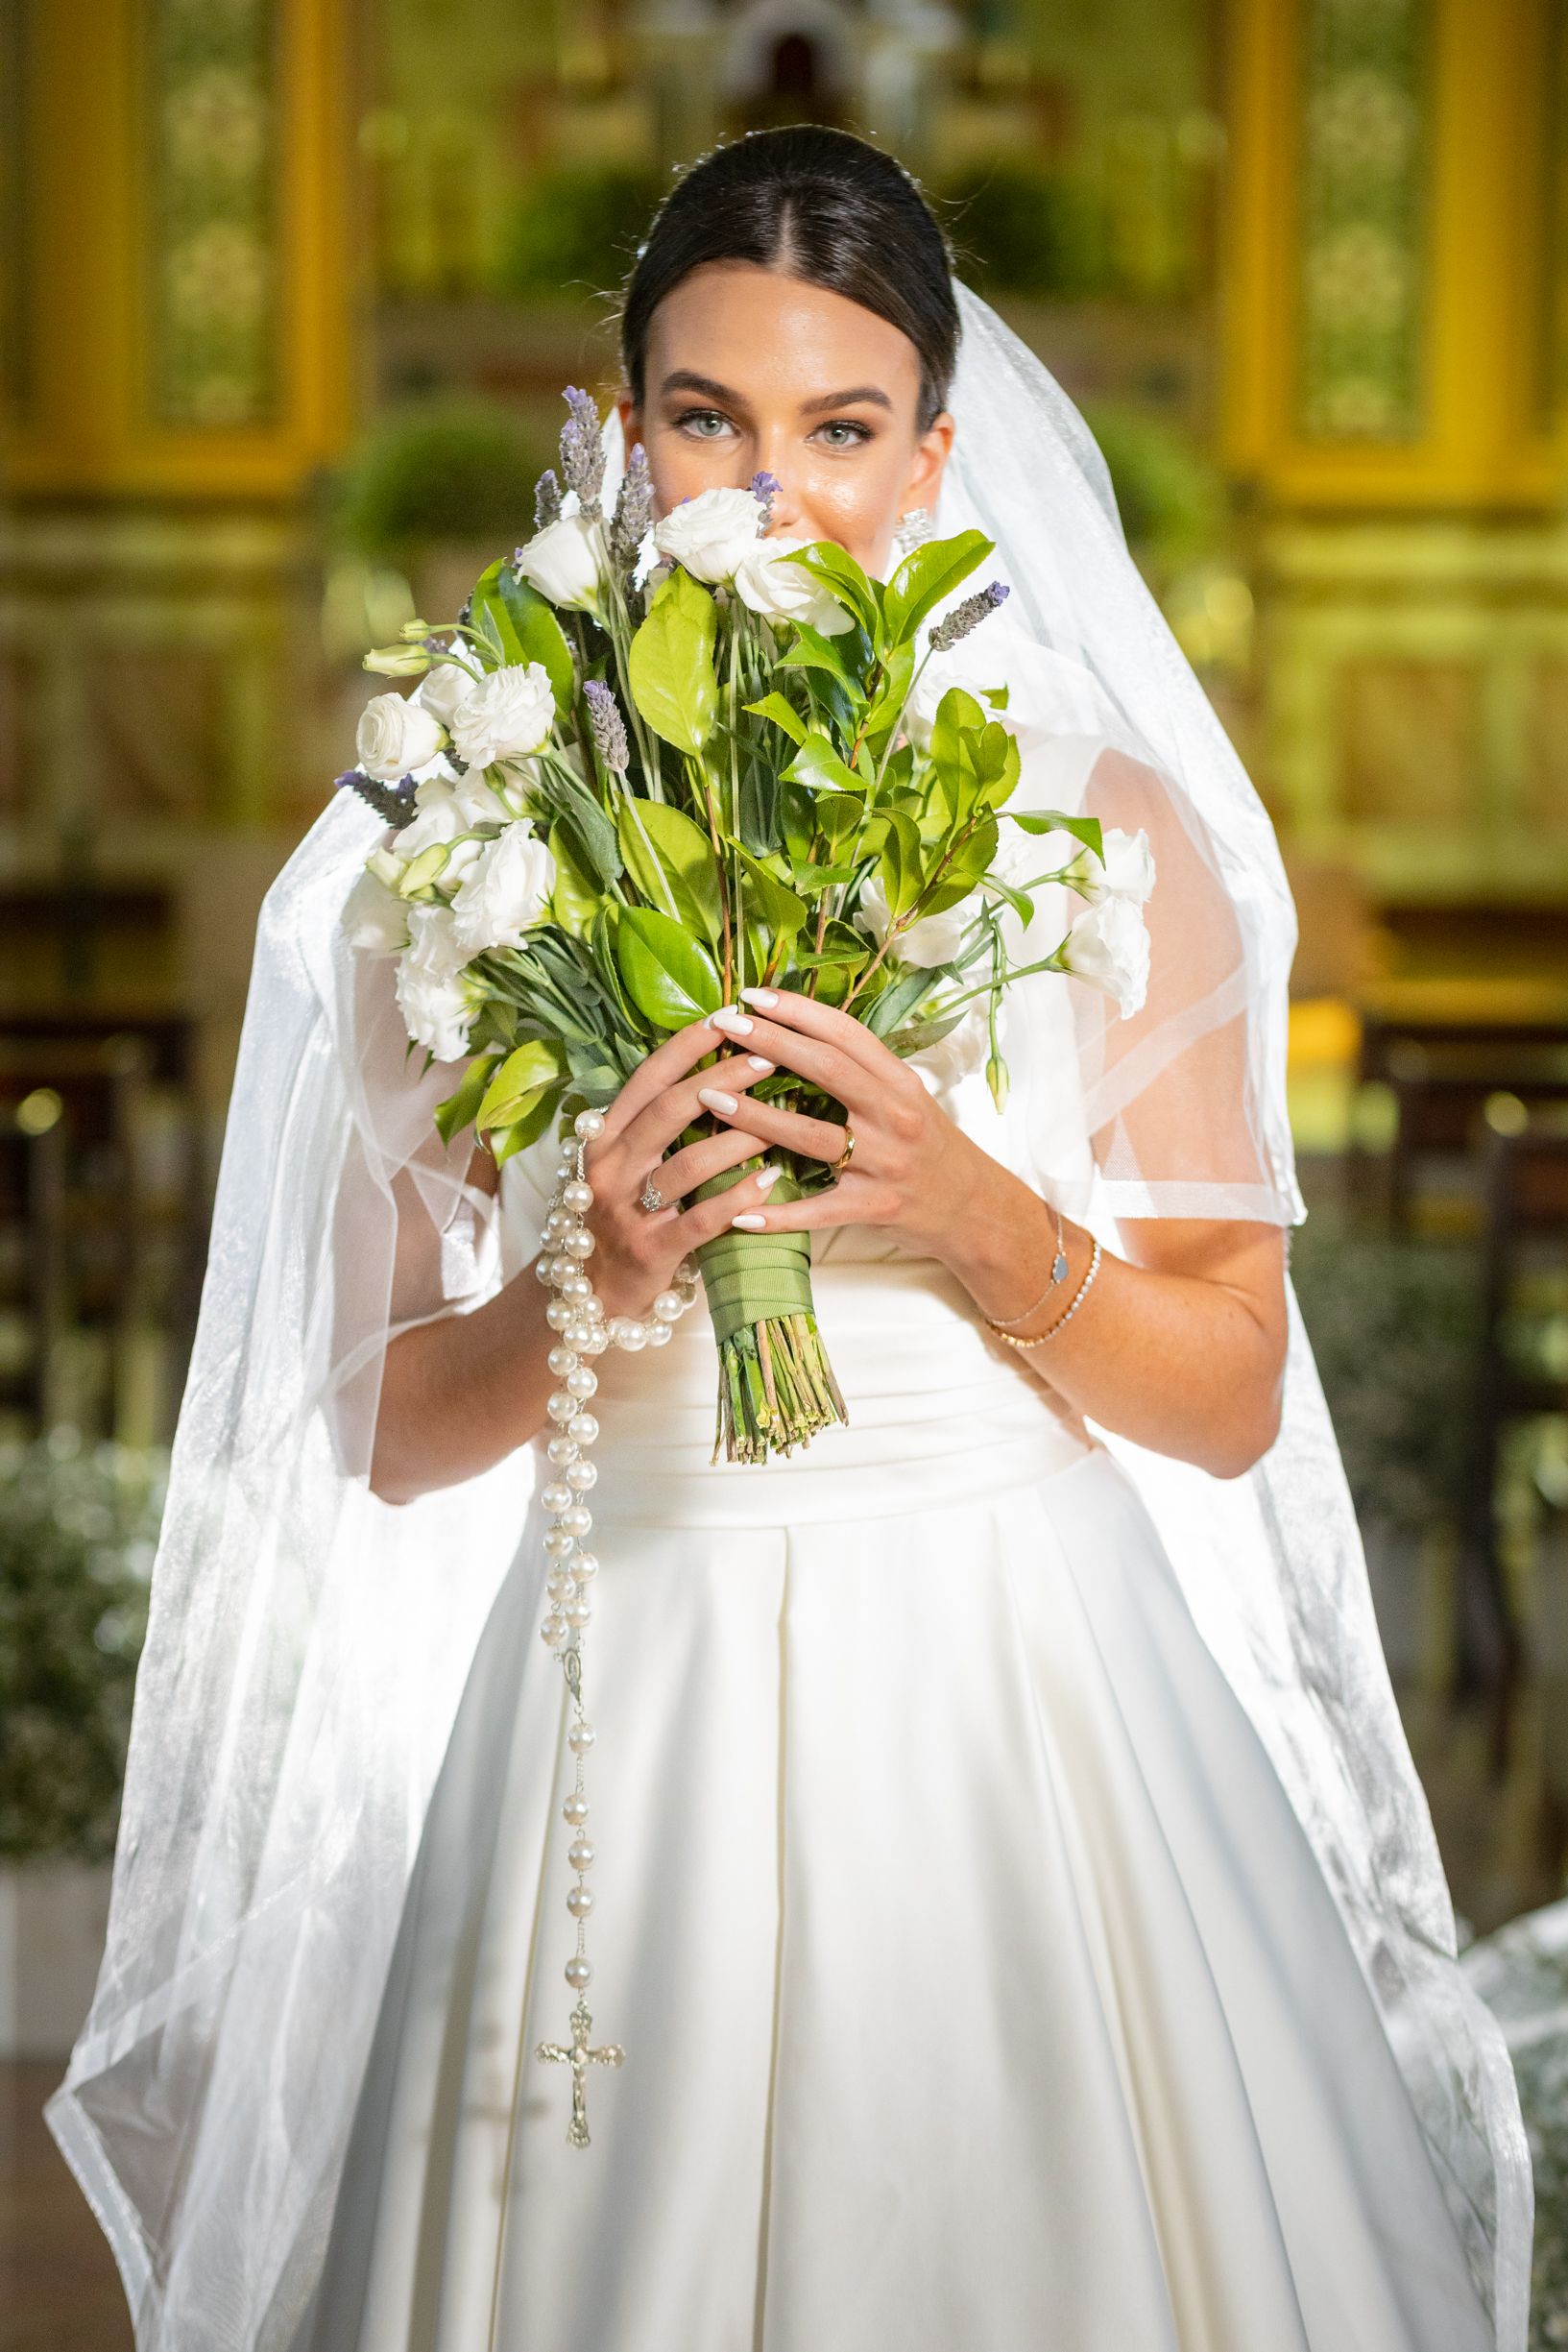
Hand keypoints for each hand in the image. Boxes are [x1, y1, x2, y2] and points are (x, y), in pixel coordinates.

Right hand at [577, 1016, 779, 1317]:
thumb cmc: (623, 1216)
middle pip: (668, 1111)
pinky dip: (739, 1197)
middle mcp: (609, 1167)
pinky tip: (771, 1179)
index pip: (648, 1079)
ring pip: (689, 1163)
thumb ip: (657, 1125)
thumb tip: (714, 1074)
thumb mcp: (626, 1164)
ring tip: (785, 1119)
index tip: (729, 1017)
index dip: (687, 1046)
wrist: (590, 1293)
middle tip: (770, 1058)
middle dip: (722, 1079)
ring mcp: (626, 1210)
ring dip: (741, 1137)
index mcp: (604, 1137)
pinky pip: (700, 1219)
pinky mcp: (650, 1250)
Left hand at [691, 985, 983, 1258]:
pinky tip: (738, 1212)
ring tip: (710, 1099)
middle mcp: (894, 1115)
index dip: (798, 1010)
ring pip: (810, 1136)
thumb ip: (861, 1068)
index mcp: (899, 1081)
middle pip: (825, 1069)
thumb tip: (797, 1030)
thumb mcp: (906, 1096)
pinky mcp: (873, 1207)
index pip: (845, 1033)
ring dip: (755, 1117)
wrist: (971, 1208)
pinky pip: (816, 1211)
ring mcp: (884, 1162)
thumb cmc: (927, 1145)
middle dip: (770, 1043)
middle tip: (724, 1025)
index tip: (753, 995)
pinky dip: (776, 1214)